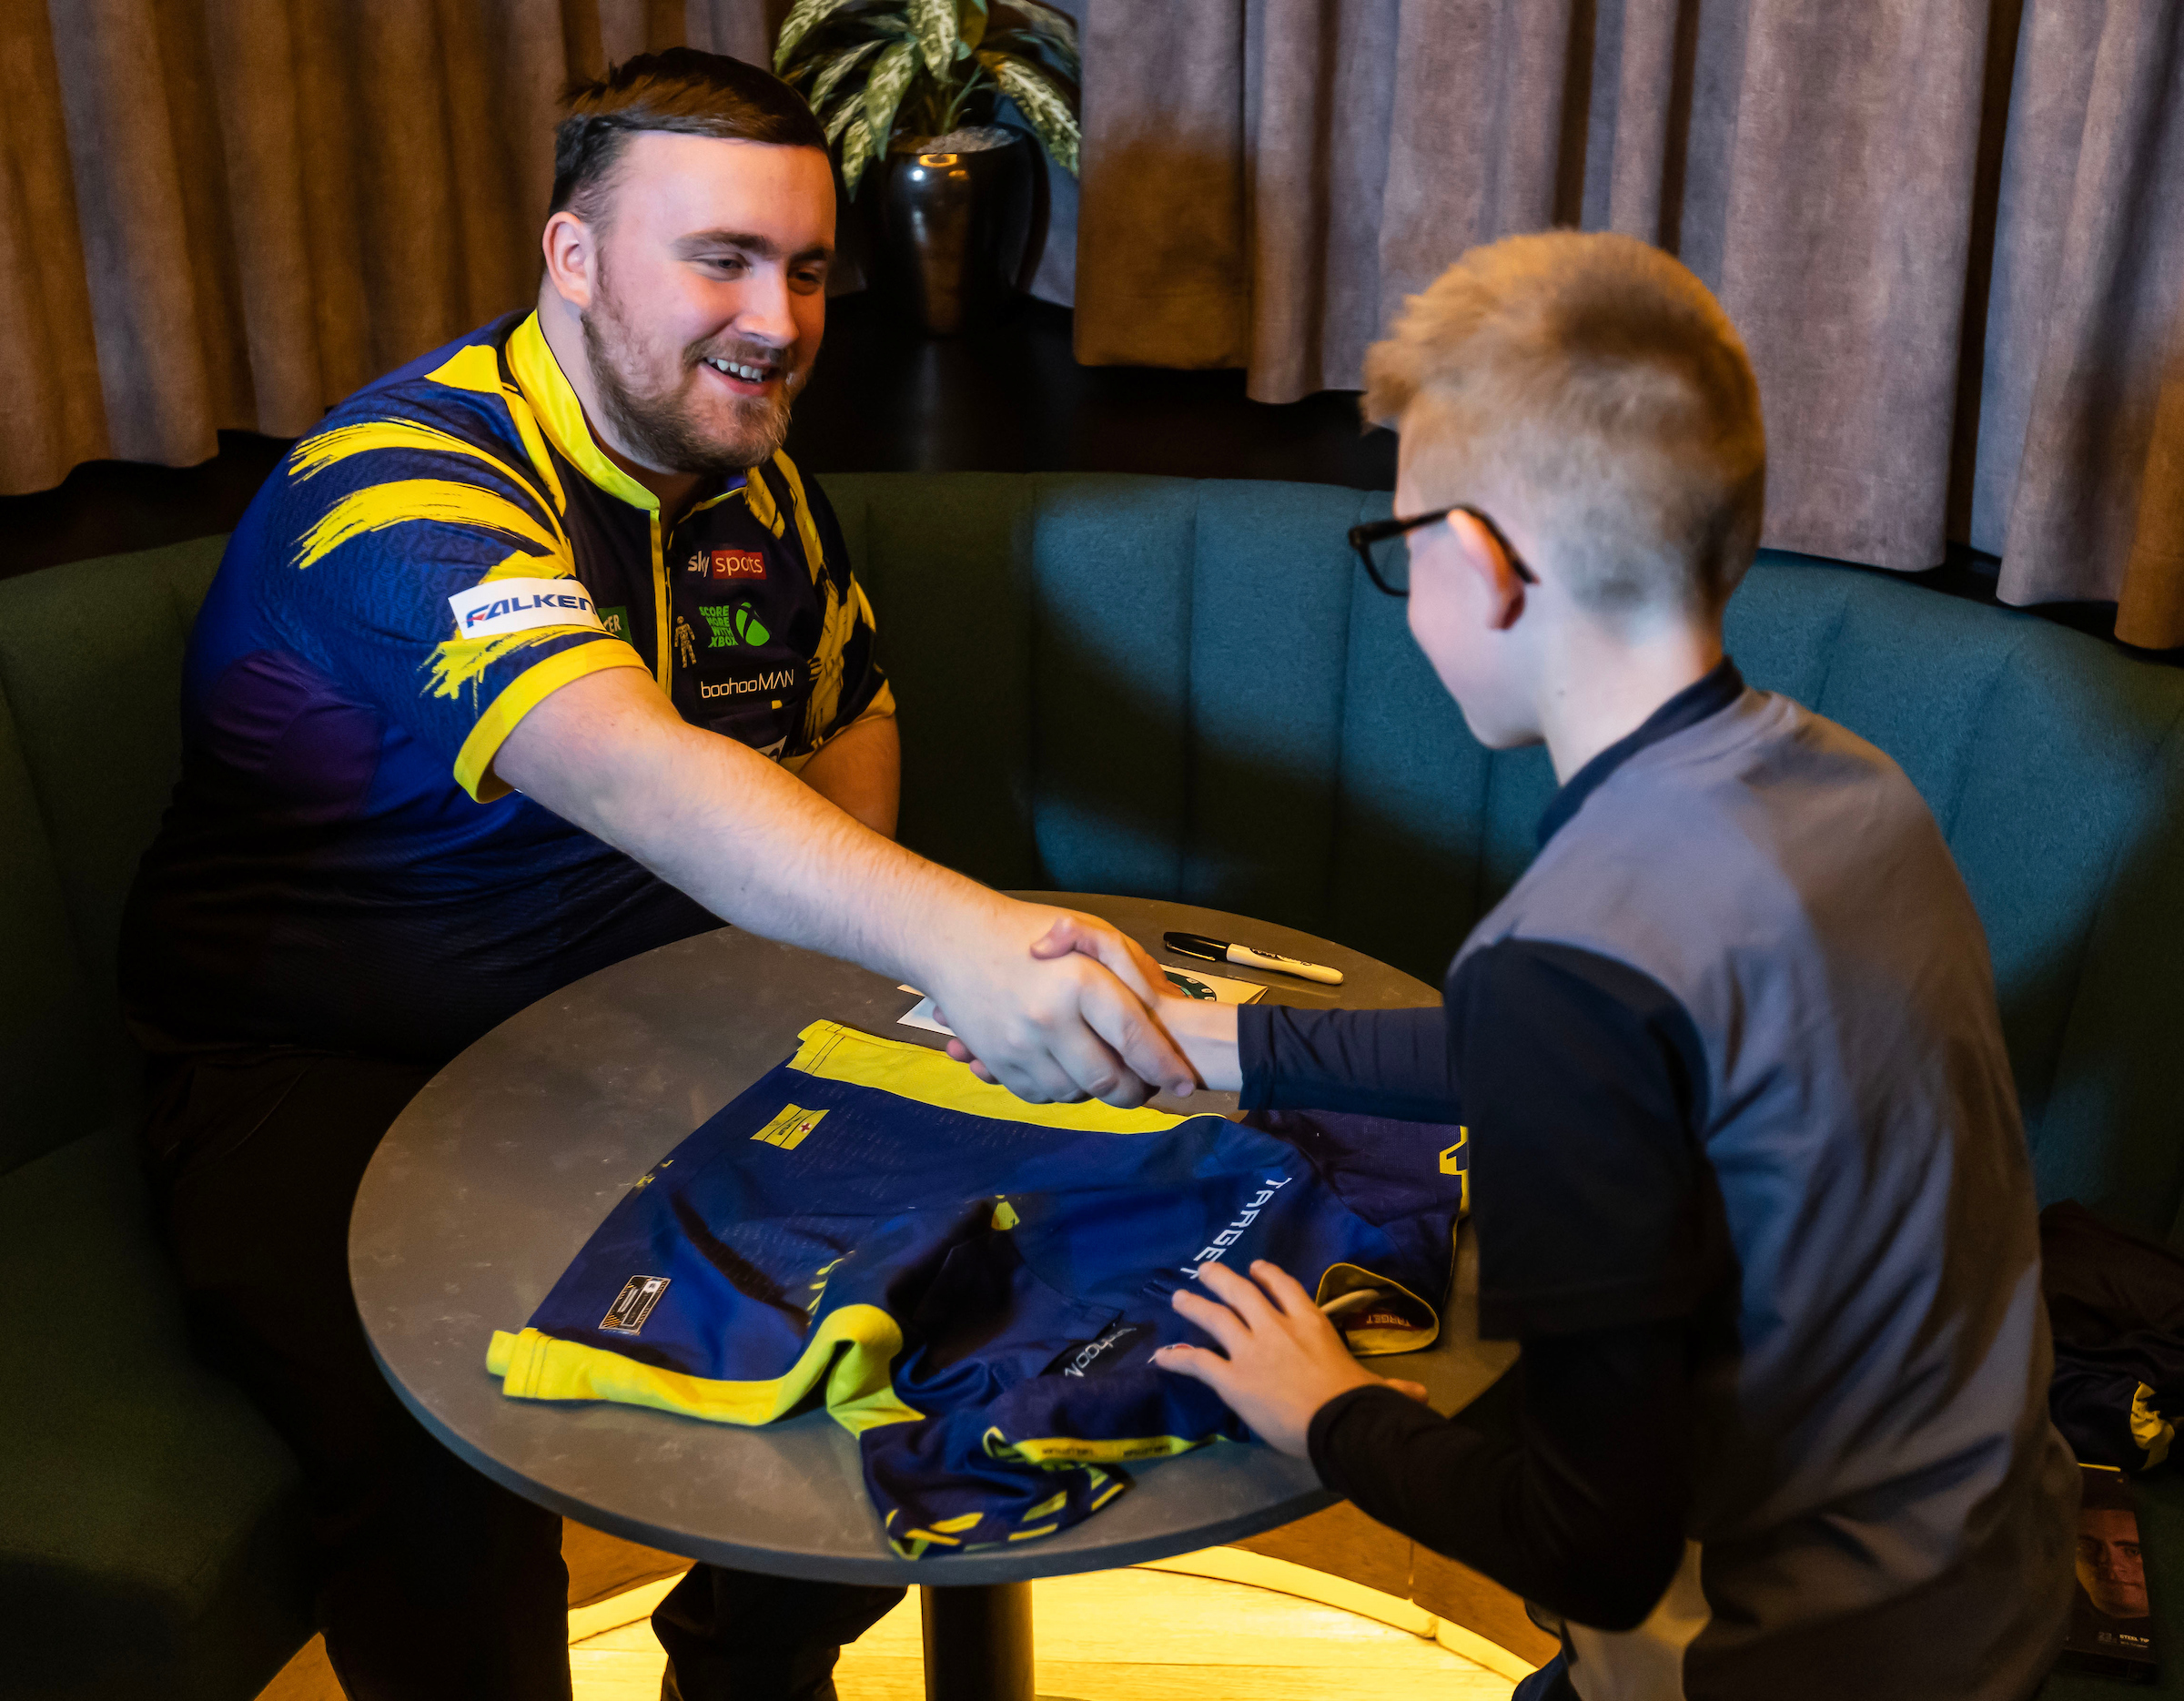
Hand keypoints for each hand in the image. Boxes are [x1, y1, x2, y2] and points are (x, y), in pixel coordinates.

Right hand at [923, 900, 1195, 1107]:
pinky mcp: (996, 1061)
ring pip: (1075, 1094)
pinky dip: (1061, 1088)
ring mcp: (1017, 1045)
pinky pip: (1041, 1094)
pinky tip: (1068, 1065)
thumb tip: (1168, 1009)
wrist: (951, 939)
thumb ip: (1132, 970)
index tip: (1186, 1083)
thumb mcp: (1090, 932)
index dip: (1165, 1066)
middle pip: (1107, 1080)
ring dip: (1096, 1090)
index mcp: (1078, 982)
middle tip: (1148, 1085)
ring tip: (1106, 1069)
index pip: (1134, 1037)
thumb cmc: (1028, 931)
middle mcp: (1047, 1019)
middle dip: (1136, 1091)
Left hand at [1153, 1259, 1429, 1456]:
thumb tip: (1421, 1394)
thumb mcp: (1375, 1387)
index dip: (1268, 1275)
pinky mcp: (1231, 1378)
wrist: (1337, 1421)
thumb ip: (1391, 1386)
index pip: (1286, 1288)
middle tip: (1205, 1269)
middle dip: (1221, 1278)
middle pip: (1242, 1293)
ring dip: (1195, 1305)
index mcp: (1311, 1324)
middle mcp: (1276, 1327)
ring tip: (1180, 1297)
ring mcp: (1250, 1350)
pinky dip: (1176, 1359)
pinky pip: (1197, 1363)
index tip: (1256, 1268)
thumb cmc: (1358, 1401)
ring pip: (1215, 1318)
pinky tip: (1160, 1358)